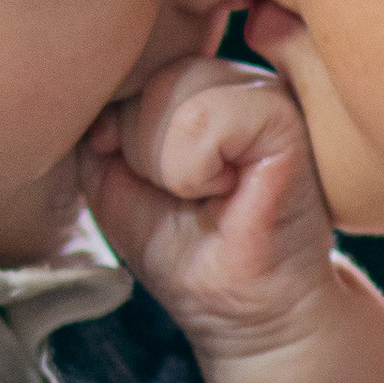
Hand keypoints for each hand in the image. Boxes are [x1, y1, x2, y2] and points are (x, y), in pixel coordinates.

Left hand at [77, 54, 337, 359]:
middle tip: (187, 196)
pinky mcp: (285, 117)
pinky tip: (226, 193)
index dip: (122, 136)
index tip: (161, 186)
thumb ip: (98, 125)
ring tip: (206, 195)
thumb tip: (100, 87)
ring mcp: (265, 89)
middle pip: (149, 76)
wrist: (243, 311)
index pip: (129, 71)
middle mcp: (235, 75)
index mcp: (197, 82)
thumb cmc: (186, 251)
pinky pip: (206, 115)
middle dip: (142, 150)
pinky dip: (193, 169)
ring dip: (167, 164)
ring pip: (172, 88)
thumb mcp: (114, 182)